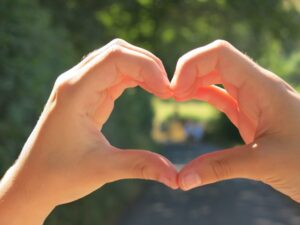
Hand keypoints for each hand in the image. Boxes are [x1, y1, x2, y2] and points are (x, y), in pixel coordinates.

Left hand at [0, 39, 177, 224]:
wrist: (34, 181)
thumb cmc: (59, 174)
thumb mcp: (102, 170)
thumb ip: (141, 166)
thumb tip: (176, 176)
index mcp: (75, 92)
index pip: (115, 58)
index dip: (147, 67)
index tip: (167, 91)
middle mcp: (75, 82)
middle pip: (117, 52)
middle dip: (147, 64)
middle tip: (167, 90)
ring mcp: (80, 86)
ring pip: (116, 59)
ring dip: (142, 69)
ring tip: (162, 90)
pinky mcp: (87, 95)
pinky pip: (113, 74)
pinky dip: (134, 77)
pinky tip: (148, 90)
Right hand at [172, 40, 299, 201]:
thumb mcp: (265, 163)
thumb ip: (220, 168)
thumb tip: (182, 180)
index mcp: (262, 87)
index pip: (220, 54)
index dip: (192, 64)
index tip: (175, 90)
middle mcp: (256, 86)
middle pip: (214, 61)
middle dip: (188, 72)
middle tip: (169, 95)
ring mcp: (252, 99)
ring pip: (216, 77)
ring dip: (193, 82)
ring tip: (174, 97)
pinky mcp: (249, 114)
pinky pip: (221, 96)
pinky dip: (202, 95)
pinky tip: (188, 101)